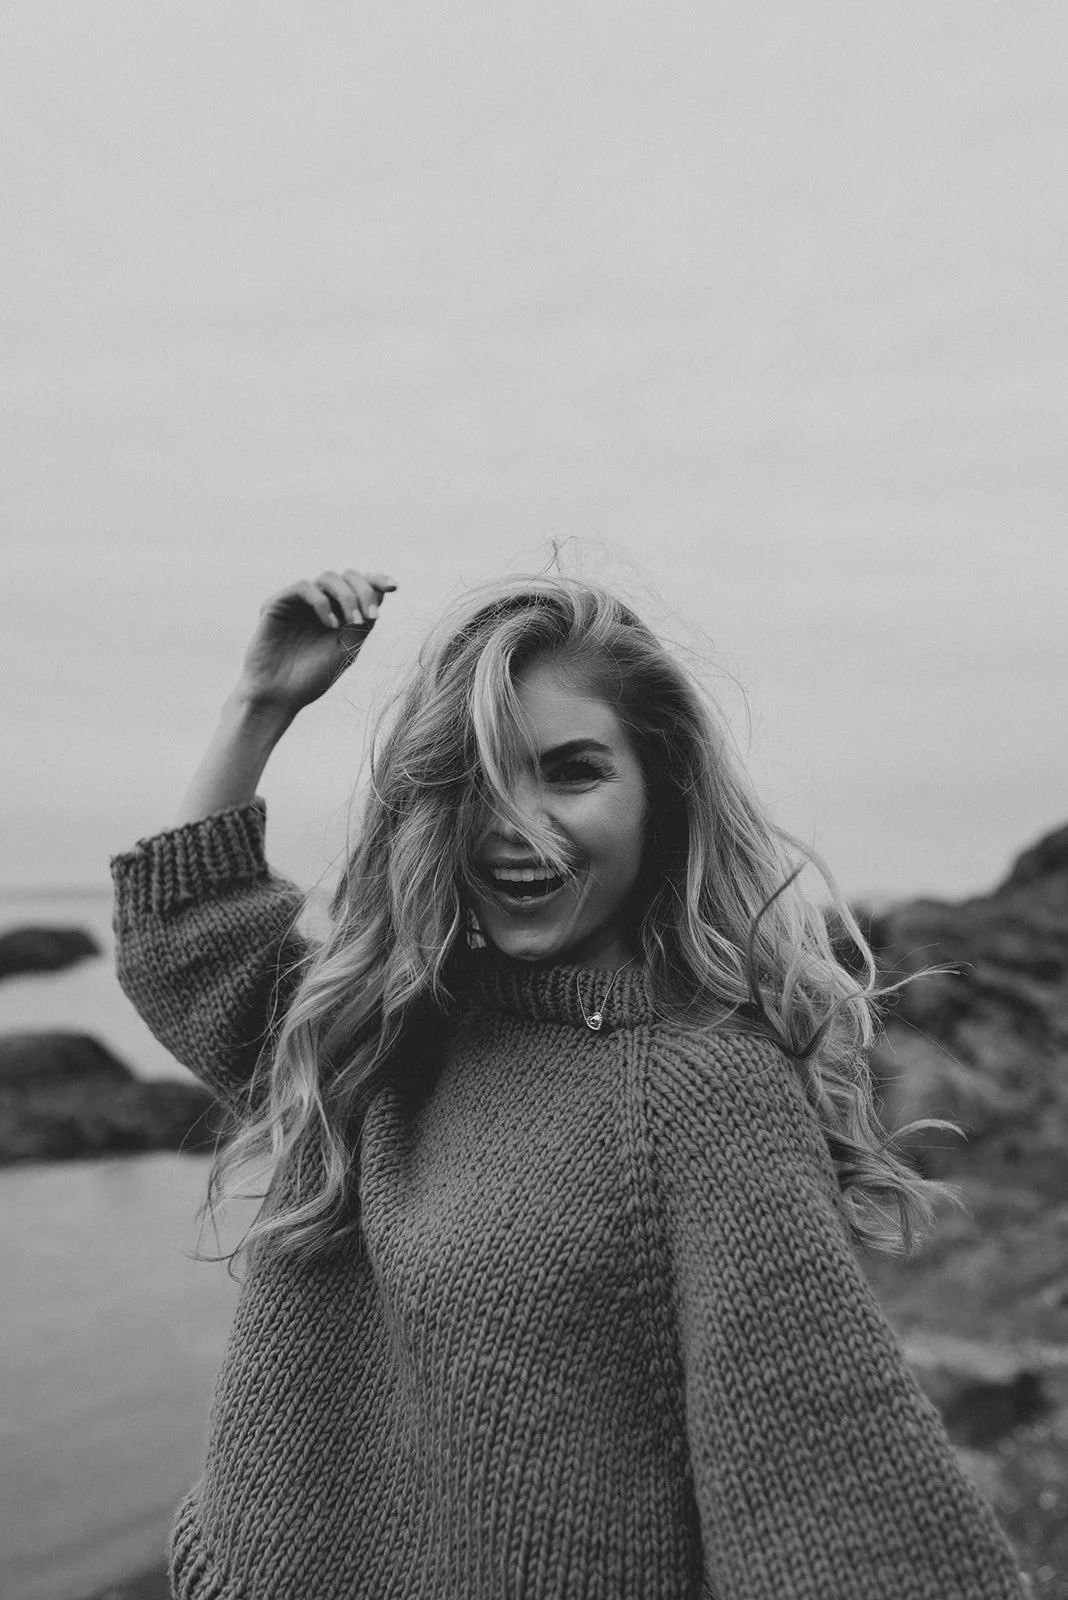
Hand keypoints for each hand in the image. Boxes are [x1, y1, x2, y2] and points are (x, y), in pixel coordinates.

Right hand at [235, 569, 396, 715]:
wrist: (279, 696)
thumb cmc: (313, 678)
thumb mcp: (346, 650)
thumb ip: (361, 624)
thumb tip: (378, 596)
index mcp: (339, 613)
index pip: (361, 587)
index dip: (377, 581)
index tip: (394, 587)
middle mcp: (320, 604)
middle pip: (348, 576)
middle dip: (364, 591)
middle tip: (370, 617)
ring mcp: (299, 602)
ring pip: (328, 577)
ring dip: (347, 597)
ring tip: (353, 622)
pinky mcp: (277, 603)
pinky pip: (304, 587)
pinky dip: (323, 602)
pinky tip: (330, 625)